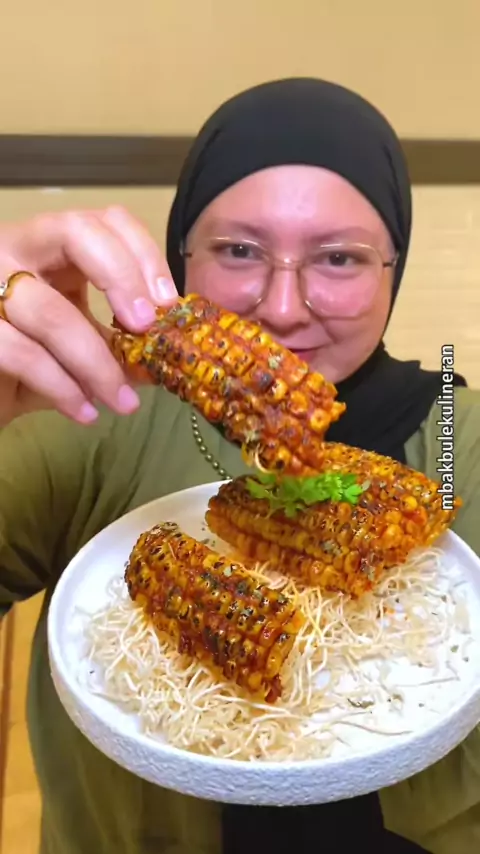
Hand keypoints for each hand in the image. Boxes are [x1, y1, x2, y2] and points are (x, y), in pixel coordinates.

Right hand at [0, 206, 177, 426]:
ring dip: (96, 362)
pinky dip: (61, 387)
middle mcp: (15, 249)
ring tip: (122, 401)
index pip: (106, 220)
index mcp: (53, 246)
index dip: (142, 253)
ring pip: (50, 311)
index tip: (167, 302)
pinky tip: (84, 412)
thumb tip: (170, 353)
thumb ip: (120, 341)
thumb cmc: (29, 363)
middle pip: (74, 232)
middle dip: (121, 278)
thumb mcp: (81, 343)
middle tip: (146, 327)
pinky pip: (22, 354)